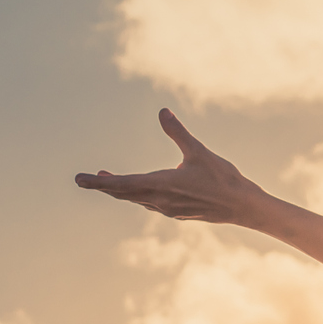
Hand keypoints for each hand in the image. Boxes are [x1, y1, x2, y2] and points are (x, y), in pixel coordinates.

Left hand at [75, 109, 270, 225]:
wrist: (243, 207)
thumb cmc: (223, 179)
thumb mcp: (199, 152)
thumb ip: (178, 132)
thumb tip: (162, 111)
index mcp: (161, 185)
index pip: (121, 184)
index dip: (98, 182)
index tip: (79, 179)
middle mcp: (160, 200)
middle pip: (123, 194)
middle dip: (104, 185)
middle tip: (84, 180)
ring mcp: (168, 209)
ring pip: (135, 200)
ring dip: (120, 189)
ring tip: (108, 179)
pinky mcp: (177, 212)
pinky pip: (149, 204)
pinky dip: (136, 195)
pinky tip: (140, 190)